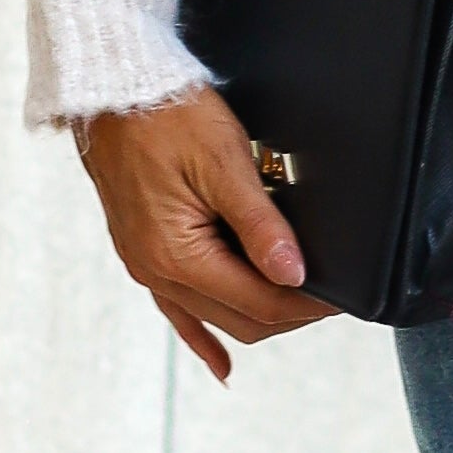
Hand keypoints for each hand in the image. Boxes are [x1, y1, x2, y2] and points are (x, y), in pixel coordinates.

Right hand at [75, 90, 335, 383]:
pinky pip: (177, 309)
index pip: (260, 303)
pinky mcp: (142, 252)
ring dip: (258, 315)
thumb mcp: (223, 161)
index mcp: (176, 255)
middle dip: (291, 313)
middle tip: (333, 296)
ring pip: (214, 317)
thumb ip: (260, 224)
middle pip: (241, 320)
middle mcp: (155, 271)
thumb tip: (294, 275)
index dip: (308, 305)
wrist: (110, 88)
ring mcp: (145, 265)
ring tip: (301, 305)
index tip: (343, 297)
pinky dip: (203, 336)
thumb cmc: (164, 114)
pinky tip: (221, 363)